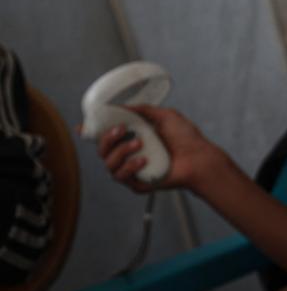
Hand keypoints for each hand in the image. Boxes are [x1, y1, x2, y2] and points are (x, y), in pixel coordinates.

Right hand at [94, 105, 226, 193]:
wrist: (200, 157)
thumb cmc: (186, 138)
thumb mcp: (165, 116)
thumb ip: (143, 110)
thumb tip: (122, 106)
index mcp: (133, 138)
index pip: (106, 137)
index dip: (90, 132)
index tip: (82, 127)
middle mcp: (129, 154)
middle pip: (102, 150)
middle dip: (107, 138)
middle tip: (122, 130)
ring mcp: (132, 170)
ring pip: (109, 164)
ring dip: (121, 152)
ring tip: (140, 145)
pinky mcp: (138, 184)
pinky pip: (121, 177)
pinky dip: (129, 167)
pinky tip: (143, 160)